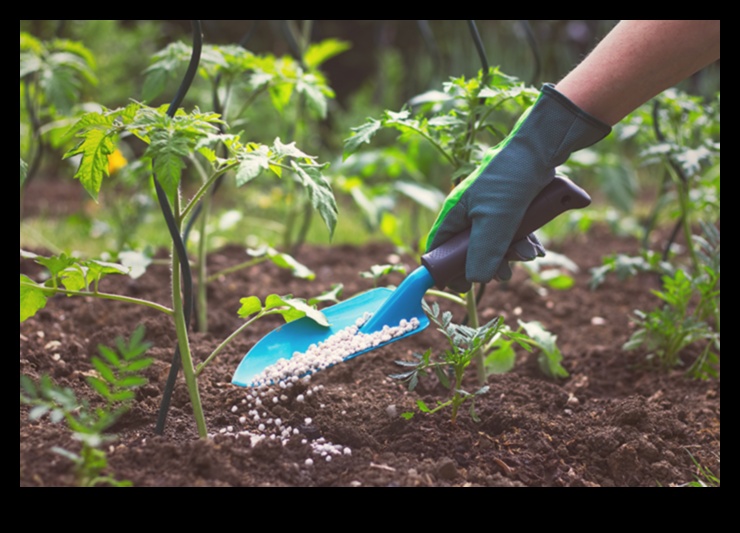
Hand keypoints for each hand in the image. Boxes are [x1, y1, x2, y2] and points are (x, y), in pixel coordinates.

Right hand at [426, 84, 609, 291]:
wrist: (542, 148)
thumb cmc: (510, 179)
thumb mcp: (495, 220)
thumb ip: (484, 252)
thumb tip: (475, 280)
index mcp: (455, 213)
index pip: (440, 247)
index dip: (447, 269)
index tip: (462, 286)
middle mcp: (470, 212)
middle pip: (471, 250)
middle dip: (490, 263)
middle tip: (505, 272)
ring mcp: (491, 210)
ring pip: (496, 243)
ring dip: (512, 254)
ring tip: (529, 255)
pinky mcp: (512, 207)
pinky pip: (513, 233)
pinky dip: (524, 243)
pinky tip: (537, 249)